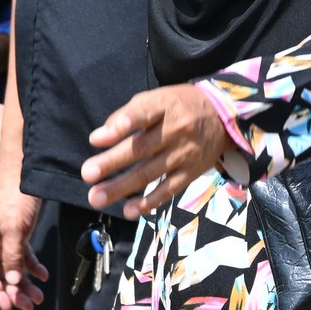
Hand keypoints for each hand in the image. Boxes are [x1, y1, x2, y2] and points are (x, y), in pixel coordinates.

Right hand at [0, 174, 47, 309]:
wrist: (25, 174)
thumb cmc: (15, 200)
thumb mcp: (14, 228)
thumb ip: (12, 255)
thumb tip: (10, 281)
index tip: (9, 308)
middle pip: (2, 274)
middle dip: (15, 292)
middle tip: (31, 307)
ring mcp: (5, 239)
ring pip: (13, 268)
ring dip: (25, 283)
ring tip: (40, 297)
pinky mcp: (17, 234)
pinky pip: (23, 256)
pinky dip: (32, 267)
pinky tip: (43, 276)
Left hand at [82, 84, 229, 219]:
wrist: (224, 117)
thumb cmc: (178, 106)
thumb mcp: (156, 99)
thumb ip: (128, 114)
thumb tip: (101, 137)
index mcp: (164, 106)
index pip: (143, 114)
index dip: (121, 125)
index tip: (96, 139)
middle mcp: (176, 130)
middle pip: (141, 148)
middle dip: (112, 162)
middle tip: (87, 174)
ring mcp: (185, 154)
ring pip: (150, 172)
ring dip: (122, 187)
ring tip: (96, 197)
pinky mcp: (191, 173)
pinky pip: (168, 189)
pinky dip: (149, 202)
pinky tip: (128, 211)